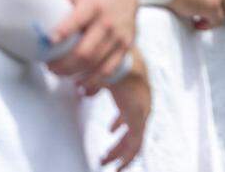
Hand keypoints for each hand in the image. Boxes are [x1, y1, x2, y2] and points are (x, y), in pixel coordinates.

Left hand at [47, 0, 137, 89]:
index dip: (64, 31)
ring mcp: (118, 36)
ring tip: (61, 75)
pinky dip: (94, 82)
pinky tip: (81, 86)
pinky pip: (109, 70)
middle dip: (64, 64)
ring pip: (96, 64)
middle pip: (85, 51)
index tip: (49, 41)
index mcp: (92, 4)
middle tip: (49, 67)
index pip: (78, 19)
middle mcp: (107, 21)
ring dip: (75, 74)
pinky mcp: (125, 47)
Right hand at [101, 48, 150, 171]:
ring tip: (106, 163)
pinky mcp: (139, 120)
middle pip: (132, 131)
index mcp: (135, 94)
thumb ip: (94, 85)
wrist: (121, 62)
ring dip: (121, 154)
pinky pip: (134, 145)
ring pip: (134, 142)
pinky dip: (127, 158)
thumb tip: (81, 89)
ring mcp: (143, 113)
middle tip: (105, 155)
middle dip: (118, 145)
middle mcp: (142, 105)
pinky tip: (117, 165)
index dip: (119, 123)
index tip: (110, 130)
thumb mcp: (101, 77)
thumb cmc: (112, 65)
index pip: (129, 113)